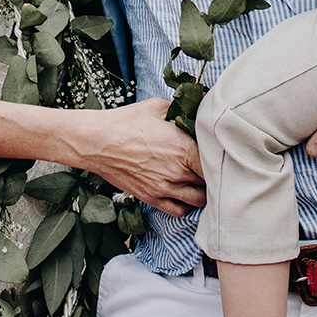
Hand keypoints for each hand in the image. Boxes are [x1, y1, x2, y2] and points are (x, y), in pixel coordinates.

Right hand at [77, 98, 205, 217]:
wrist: (97, 142)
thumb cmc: (126, 122)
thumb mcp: (158, 107)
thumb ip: (182, 108)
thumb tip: (198, 105)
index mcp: (184, 148)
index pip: (216, 161)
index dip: (219, 157)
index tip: (217, 152)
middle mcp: (177, 172)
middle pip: (210, 182)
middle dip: (212, 174)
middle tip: (210, 166)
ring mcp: (164, 188)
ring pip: (199, 200)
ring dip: (202, 191)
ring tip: (199, 180)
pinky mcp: (152, 198)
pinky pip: (179, 211)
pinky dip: (186, 205)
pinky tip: (184, 193)